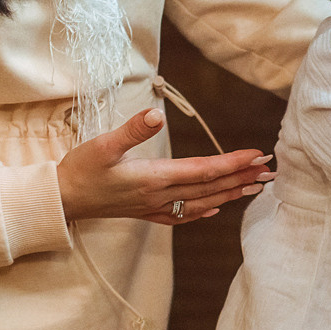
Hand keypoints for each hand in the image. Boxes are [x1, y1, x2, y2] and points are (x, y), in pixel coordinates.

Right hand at [57, 108, 273, 224]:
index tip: (258, 156)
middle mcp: (159, 196)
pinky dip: (202, 212)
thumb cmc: (79, 171)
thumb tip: (157, 113)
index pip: (203, 170)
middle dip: (242, 178)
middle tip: (271, 172)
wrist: (60, 201)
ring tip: (255, 188)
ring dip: (230, 194)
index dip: (233, 163)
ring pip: (201, 203)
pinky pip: (181, 216)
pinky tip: (214, 209)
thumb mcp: (102, 145)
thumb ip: (132, 130)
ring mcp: (153, 207)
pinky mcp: (144, 212)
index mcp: (153, 179)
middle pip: (210, 188)